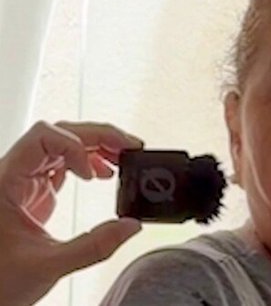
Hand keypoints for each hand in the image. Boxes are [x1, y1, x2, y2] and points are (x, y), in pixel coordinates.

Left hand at [0, 121, 144, 305]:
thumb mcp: (47, 266)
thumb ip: (93, 246)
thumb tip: (130, 226)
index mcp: (5, 182)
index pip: (42, 138)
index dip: (74, 147)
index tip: (92, 174)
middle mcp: (12, 175)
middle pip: (59, 133)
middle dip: (97, 137)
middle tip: (129, 148)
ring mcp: (22, 182)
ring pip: (62, 144)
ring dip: (95, 146)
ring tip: (123, 157)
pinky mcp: (32, 192)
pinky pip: (61, 163)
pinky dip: (87, 162)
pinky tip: (103, 173)